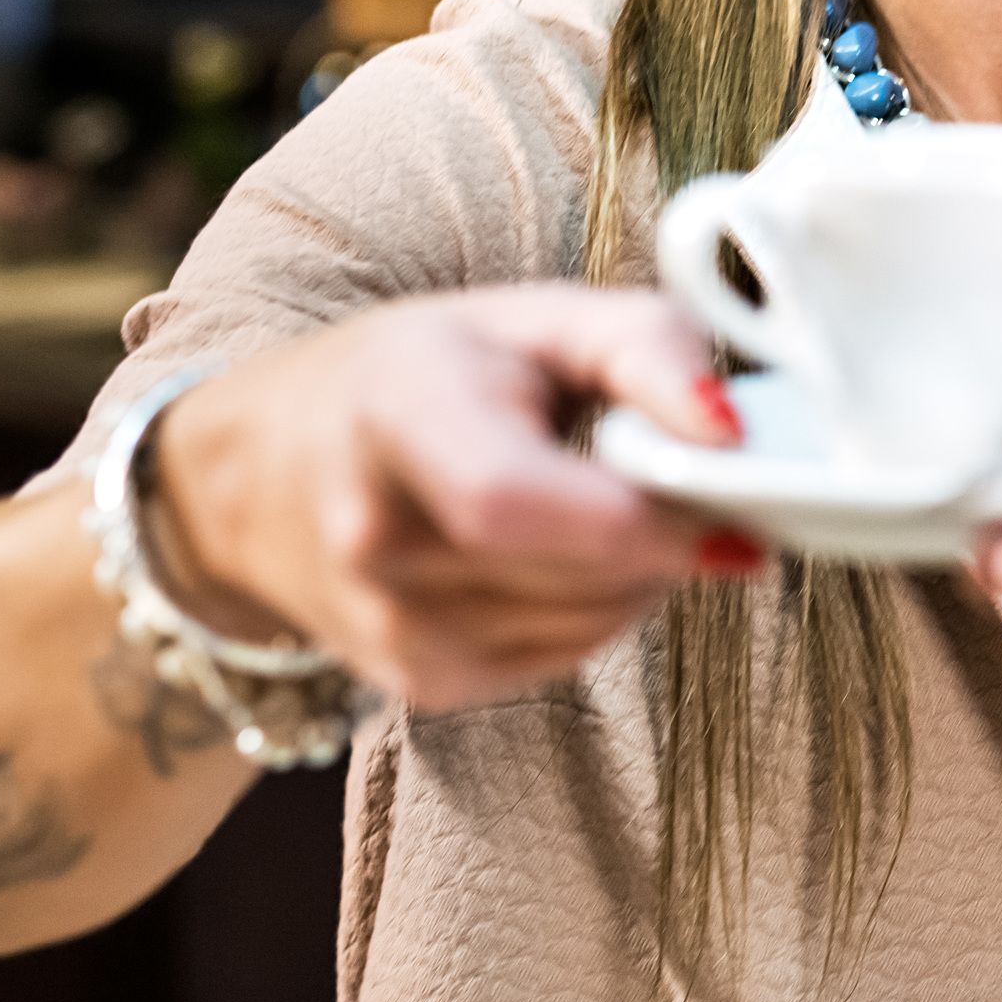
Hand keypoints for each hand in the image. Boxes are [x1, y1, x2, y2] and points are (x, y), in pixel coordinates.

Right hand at [150, 285, 753, 711]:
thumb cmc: (419, 373)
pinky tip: (566, 552)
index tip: (733, 497)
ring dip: (643, 571)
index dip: (642, 517)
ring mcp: (391, 628)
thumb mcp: (533, 318)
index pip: (517, 502)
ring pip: (592, 621)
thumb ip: (649, 350)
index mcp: (398, 421)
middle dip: (670, 532)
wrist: (266, 468)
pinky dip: (600, 607)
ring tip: (615, 501)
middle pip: (581, 570)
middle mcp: (376, 540)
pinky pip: (567, 655)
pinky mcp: (420, 682)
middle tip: (697, 482)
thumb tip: (735, 433)